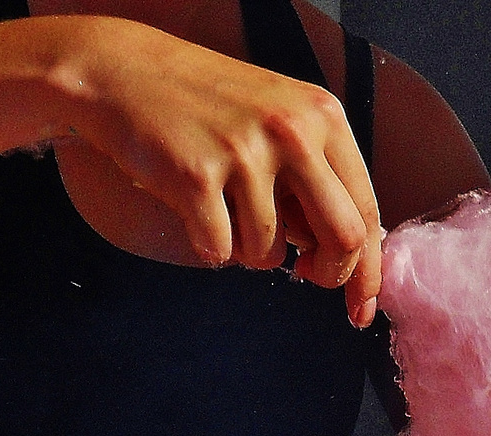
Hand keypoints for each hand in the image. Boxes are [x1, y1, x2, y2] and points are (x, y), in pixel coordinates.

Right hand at [51, 17, 380, 324]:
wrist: (124, 72)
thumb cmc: (210, 109)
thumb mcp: (282, 122)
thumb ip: (320, 180)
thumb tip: (351, 256)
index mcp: (324, 117)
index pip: (367, 210)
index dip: (367, 270)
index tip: (360, 308)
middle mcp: (294, 130)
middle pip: (343, 238)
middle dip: (328, 274)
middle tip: (304, 275)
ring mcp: (246, 152)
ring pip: (273, 253)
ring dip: (251, 252)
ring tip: (227, 212)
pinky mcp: (198, 175)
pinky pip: (221, 252)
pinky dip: (210, 247)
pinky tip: (195, 210)